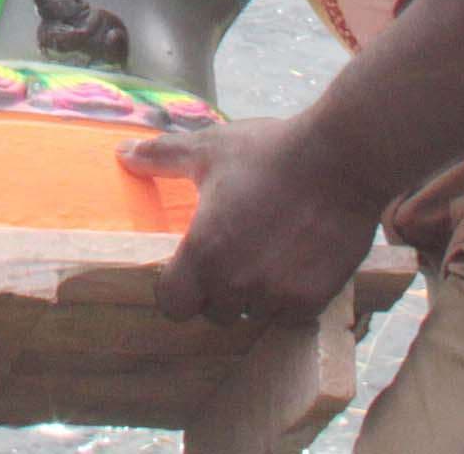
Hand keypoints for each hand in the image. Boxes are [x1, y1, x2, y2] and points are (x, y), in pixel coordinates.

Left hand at [119, 117, 382, 325]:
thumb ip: (162, 157)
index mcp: (204, 252)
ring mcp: (276, 295)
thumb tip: (123, 155)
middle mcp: (237, 283)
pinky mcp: (312, 298)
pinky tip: (293, 264)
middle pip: (214, 312)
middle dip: (219, 290)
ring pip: (253, 315)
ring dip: (254, 296)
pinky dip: (288, 297)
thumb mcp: (209, 149)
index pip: (173, 305)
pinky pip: (289, 315)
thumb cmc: (269, 151)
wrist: (341, 159)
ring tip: (265, 257)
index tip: (187, 272)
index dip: (177, 290)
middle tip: (232, 256)